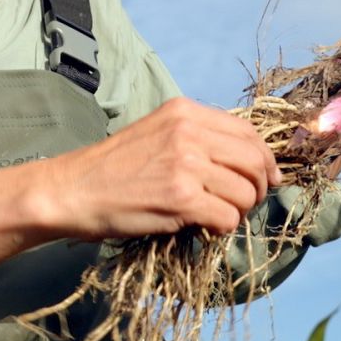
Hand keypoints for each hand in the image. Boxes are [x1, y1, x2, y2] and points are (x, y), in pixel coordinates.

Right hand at [42, 98, 281, 238]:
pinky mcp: (182, 197)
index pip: (247, 131)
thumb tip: (244, 161)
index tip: (267, 178)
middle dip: (258, 187)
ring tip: (214, 215)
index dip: (265, 158)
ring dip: (237, 210)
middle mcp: (189, 131)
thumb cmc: (111, 167)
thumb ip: (196, 138)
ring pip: (245, 192)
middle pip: (254, 160)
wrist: (72, 190)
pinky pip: (228, 217)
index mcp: (184, 112)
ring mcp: (187, 164)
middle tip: (243, 204)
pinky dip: (221, 228)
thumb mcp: (156, 133)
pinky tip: (201, 226)